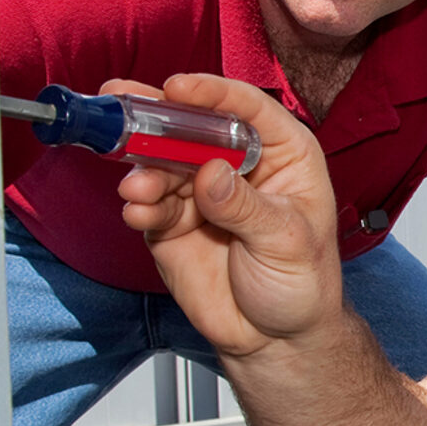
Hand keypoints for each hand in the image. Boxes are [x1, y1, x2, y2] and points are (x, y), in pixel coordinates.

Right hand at [114, 73, 340, 358]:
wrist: (277, 339)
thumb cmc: (303, 283)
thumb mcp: (287, 241)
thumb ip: (246, 207)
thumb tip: (210, 173)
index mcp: (284, 154)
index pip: (248, 109)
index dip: (213, 93)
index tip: (178, 87)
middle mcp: (239, 165)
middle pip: (194, 126)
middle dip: (158, 116)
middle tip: (123, 106)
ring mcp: (202, 192)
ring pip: (164, 162)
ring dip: (144, 168)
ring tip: (139, 188)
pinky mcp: (173, 222)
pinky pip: (149, 204)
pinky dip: (140, 204)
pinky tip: (140, 211)